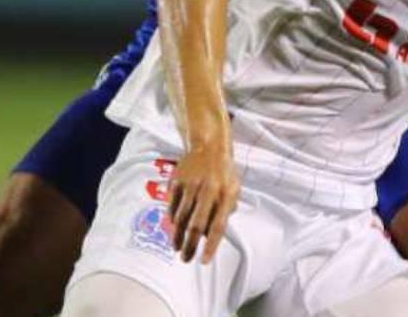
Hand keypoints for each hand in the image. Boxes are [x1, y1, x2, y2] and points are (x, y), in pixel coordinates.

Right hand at [168, 142, 239, 263]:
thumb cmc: (223, 171)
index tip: (203, 261)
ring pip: (182, 218)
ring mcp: (192, 185)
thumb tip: (212, 235)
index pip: (218, 227)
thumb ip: (227, 211)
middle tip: (186, 259)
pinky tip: (174, 228)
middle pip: (197, 225)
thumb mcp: (234, 189)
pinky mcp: (178, 181)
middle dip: (190, 246)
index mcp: (226, 194)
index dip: (210, 246)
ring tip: (178, 248)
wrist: (209, 146)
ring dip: (178, 236)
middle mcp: (209, 190)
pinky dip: (173, 220)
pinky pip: (173, 206)